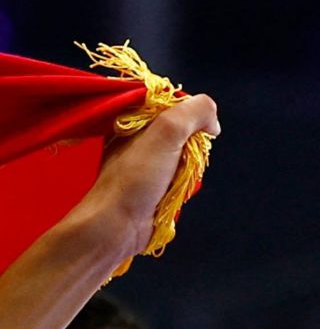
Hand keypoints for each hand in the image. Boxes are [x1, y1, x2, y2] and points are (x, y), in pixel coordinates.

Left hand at [82, 93, 218, 253]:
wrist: (117, 225)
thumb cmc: (135, 179)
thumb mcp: (166, 132)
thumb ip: (193, 112)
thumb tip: (212, 122)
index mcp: (132, 119)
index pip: (172, 102)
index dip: (190, 114)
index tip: (193, 128)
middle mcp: (136, 137)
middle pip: (183, 129)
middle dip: (191, 145)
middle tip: (179, 158)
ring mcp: (143, 161)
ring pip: (184, 154)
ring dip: (188, 168)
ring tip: (174, 179)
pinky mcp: (150, 183)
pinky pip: (179, 176)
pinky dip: (183, 184)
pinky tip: (173, 191)